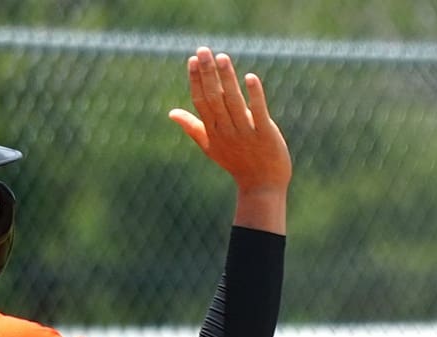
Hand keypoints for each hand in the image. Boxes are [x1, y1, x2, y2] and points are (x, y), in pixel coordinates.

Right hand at [169, 47, 290, 230]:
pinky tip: (250, 78)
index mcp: (213, 131)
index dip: (196, 80)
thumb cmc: (236, 163)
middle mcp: (227, 131)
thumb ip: (192, 127)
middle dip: (208, 73)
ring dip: (228, 79)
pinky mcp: (265, 135)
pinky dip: (254, 95)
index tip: (193, 59)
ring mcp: (246, 133)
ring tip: (222, 58)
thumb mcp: (210, 147)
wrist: (262, 187)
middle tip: (204, 50)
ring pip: (234, 102)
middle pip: (215, 98)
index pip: (201, 102)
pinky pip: (259, 112)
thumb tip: (171, 113)